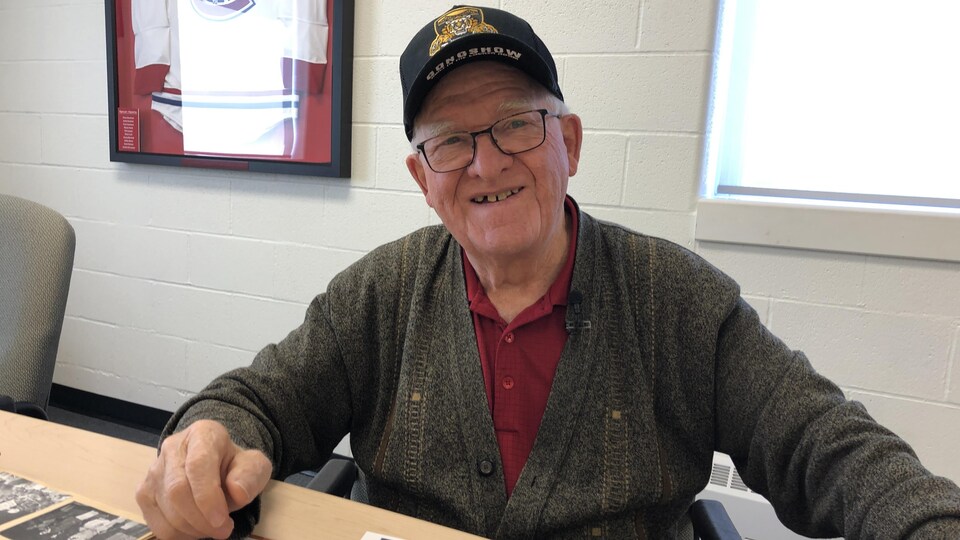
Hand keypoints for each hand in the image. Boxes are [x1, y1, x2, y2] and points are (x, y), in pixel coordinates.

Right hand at [136, 420, 271, 538]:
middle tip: (223, 530)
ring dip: (191, 528)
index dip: (208, 497)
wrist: (217, 466)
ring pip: (165, 508)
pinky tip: (195, 529)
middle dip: (201, 519)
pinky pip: (156, 522)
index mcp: (202, 434)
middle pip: (177, 490)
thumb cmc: (235, 467)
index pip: (197, 465)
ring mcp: (154, 470)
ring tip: (212, 528)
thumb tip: (237, 492)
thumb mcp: (254, 466)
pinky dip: (178, 534)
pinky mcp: (144, 492)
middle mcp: (172, 447)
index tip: (222, 520)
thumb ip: (250, 476)